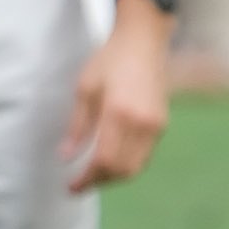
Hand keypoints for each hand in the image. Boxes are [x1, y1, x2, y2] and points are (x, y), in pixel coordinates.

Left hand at [62, 1, 170, 191]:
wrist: (143, 41)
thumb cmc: (110, 60)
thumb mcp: (85, 89)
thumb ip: (78, 127)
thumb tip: (66, 157)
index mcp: (119, 113)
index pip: (104, 160)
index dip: (87, 179)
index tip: (72, 187)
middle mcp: (142, 123)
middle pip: (122, 170)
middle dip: (100, 182)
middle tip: (79, 185)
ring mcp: (156, 125)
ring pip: (135, 167)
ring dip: (114, 177)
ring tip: (93, 176)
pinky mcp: (162, 124)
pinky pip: (144, 155)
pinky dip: (127, 165)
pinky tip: (111, 161)